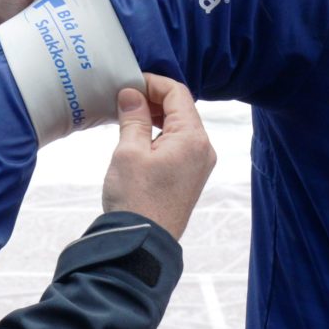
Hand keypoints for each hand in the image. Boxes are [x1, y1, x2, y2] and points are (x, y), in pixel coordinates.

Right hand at [101, 74, 214, 240]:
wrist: (142, 244)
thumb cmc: (136, 199)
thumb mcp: (129, 151)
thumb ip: (133, 117)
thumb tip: (131, 93)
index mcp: (192, 138)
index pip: (177, 93)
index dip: (153, 83)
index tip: (129, 83)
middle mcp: (203, 149)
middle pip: (182, 109)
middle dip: (154, 99)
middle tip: (125, 98)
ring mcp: (199, 165)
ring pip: (180, 127)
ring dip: (156, 117)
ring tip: (128, 117)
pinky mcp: (189, 178)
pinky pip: (178, 145)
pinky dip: (160, 135)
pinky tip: (138, 138)